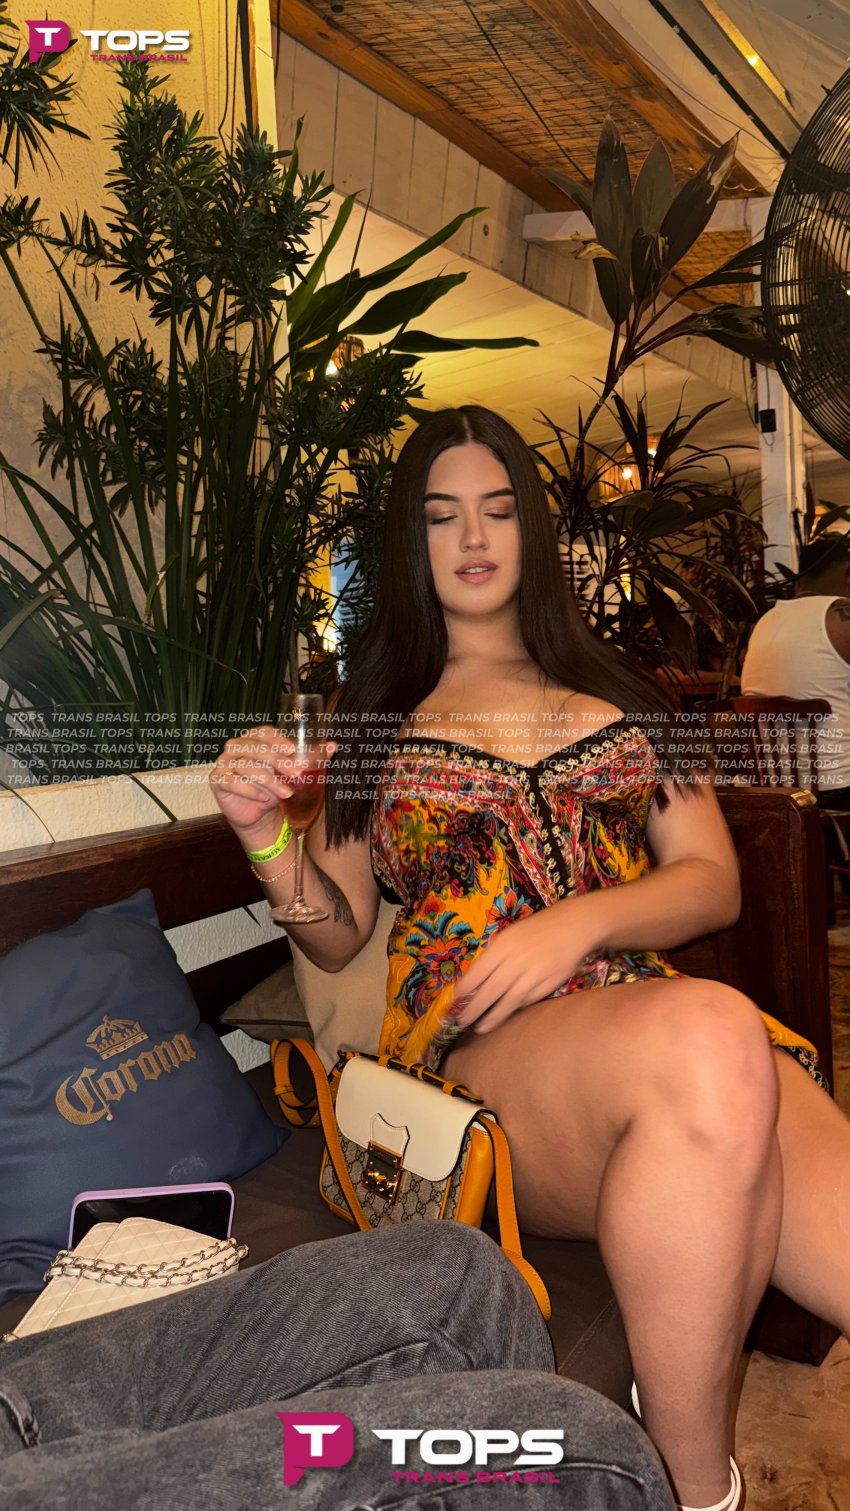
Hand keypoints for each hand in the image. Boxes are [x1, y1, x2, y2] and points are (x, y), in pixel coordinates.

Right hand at [209, 724, 336, 838]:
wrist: (259, 814)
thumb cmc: (275, 787)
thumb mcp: (294, 773)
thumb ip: (312, 758)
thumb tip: (334, 746)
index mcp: (253, 738)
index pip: (263, 731)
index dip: (276, 739)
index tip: (292, 749)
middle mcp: (236, 747)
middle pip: (255, 748)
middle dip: (278, 762)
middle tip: (296, 774)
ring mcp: (224, 762)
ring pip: (246, 766)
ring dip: (269, 781)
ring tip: (286, 793)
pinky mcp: (217, 780)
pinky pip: (231, 781)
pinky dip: (249, 790)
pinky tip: (263, 798)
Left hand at [447, 905, 597, 1035]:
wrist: (573, 926)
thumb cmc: (536, 930)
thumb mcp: (510, 935)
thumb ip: (495, 956)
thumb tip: (475, 980)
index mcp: (504, 945)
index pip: (479, 970)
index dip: (466, 987)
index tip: (455, 1000)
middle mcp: (518, 960)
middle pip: (491, 989)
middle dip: (475, 1007)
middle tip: (462, 1021)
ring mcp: (535, 973)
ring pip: (510, 1000)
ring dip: (494, 1016)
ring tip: (480, 1028)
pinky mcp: (550, 983)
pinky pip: (529, 1000)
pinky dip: (516, 1008)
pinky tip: (506, 1016)